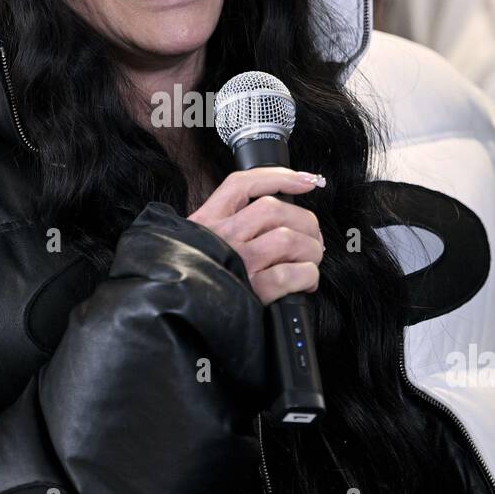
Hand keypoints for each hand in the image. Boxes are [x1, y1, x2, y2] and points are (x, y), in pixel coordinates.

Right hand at [187, 167, 324, 305]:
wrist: (182, 316)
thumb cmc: (197, 280)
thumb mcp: (197, 242)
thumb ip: (224, 225)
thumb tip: (277, 214)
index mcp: (207, 221)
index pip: (243, 185)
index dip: (279, 177)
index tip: (306, 181)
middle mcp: (222, 236)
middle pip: (275, 209)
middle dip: (305, 222)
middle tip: (312, 237)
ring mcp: (238, 262)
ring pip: (288, 238)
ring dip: (310, 249)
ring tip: (310, 260)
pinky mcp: (253, 290)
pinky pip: (291, 274)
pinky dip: (307, 275)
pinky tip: (306, 282)